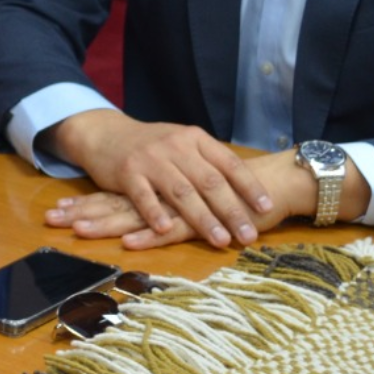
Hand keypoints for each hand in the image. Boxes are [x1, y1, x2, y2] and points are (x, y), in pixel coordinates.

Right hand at [50, 110, 273, 247]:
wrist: (106, 133)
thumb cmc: (152, 145)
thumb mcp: (183, 143)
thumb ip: (209, 162)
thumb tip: (246, 188)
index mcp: (195, 139)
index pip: (228, 163)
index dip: (249, 186)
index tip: (266, 207)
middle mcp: (175, 146)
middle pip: (209, 181)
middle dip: (231, 210)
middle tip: (248, 235)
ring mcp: (150, 159)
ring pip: (181, 191)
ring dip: (202, 218)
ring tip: (220, 240)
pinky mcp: (127, 172)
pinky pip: (143, 195)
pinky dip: (155, 213)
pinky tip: (166, 229)